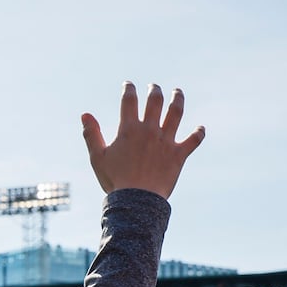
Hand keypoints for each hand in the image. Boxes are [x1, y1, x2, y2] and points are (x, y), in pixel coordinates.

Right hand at [81, 82, 204, 198]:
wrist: (137, 201)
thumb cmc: (115, 180)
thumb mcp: (98, 157)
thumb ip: (91, 134)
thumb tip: (85, 115)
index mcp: (129, 129)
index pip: (129, 101)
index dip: (128, 89)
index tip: (128, 84)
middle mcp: (149, 130)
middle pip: (155, 101)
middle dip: (154, 90)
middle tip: (153, 86)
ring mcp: (166, 141)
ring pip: (175, 113)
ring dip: (177, 100)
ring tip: (177, 92)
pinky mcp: (178, 155)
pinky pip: (193, 141)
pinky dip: (198, 134)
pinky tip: (201, 128)